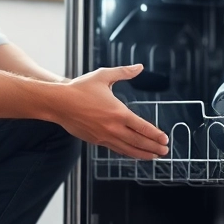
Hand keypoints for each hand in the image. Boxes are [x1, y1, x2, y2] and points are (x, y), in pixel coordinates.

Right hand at [53, 64, 168, 159]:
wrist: (58, 103)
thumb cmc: (79, 89)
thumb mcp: (103, 76)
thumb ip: (123, 72)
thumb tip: (139, 67)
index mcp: (118, 112)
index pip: (142, 127)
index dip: (155, 134)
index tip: (165, 138)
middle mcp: (113, 127)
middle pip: (138, 141)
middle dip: (154, 147)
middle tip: (165, 151)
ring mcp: (104, 136)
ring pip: (127, 149)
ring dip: (142, 153)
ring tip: (153, 156)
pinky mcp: (96, 140)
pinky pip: (116, 149)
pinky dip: (127, 152)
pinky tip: (133, 153)